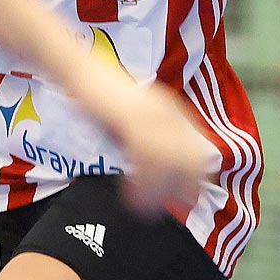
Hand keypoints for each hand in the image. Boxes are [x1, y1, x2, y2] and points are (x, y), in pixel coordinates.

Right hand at [98, 83, 211, 218]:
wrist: (82, 72)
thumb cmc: (101, 99)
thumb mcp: (131, 122)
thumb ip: (145, 142)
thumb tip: (154, 175)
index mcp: (172, 113)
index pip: (197, 153)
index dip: (194, 180)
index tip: (185, 200)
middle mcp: (168, 113)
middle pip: (190, 160)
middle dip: (180, 189)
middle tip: (164, 208)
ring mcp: (153, 114)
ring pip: (169, 163)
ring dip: (158, 191)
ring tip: (145, 207)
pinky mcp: (134, 117)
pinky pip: (146, 157)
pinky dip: (141, 182)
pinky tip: (132, 195)